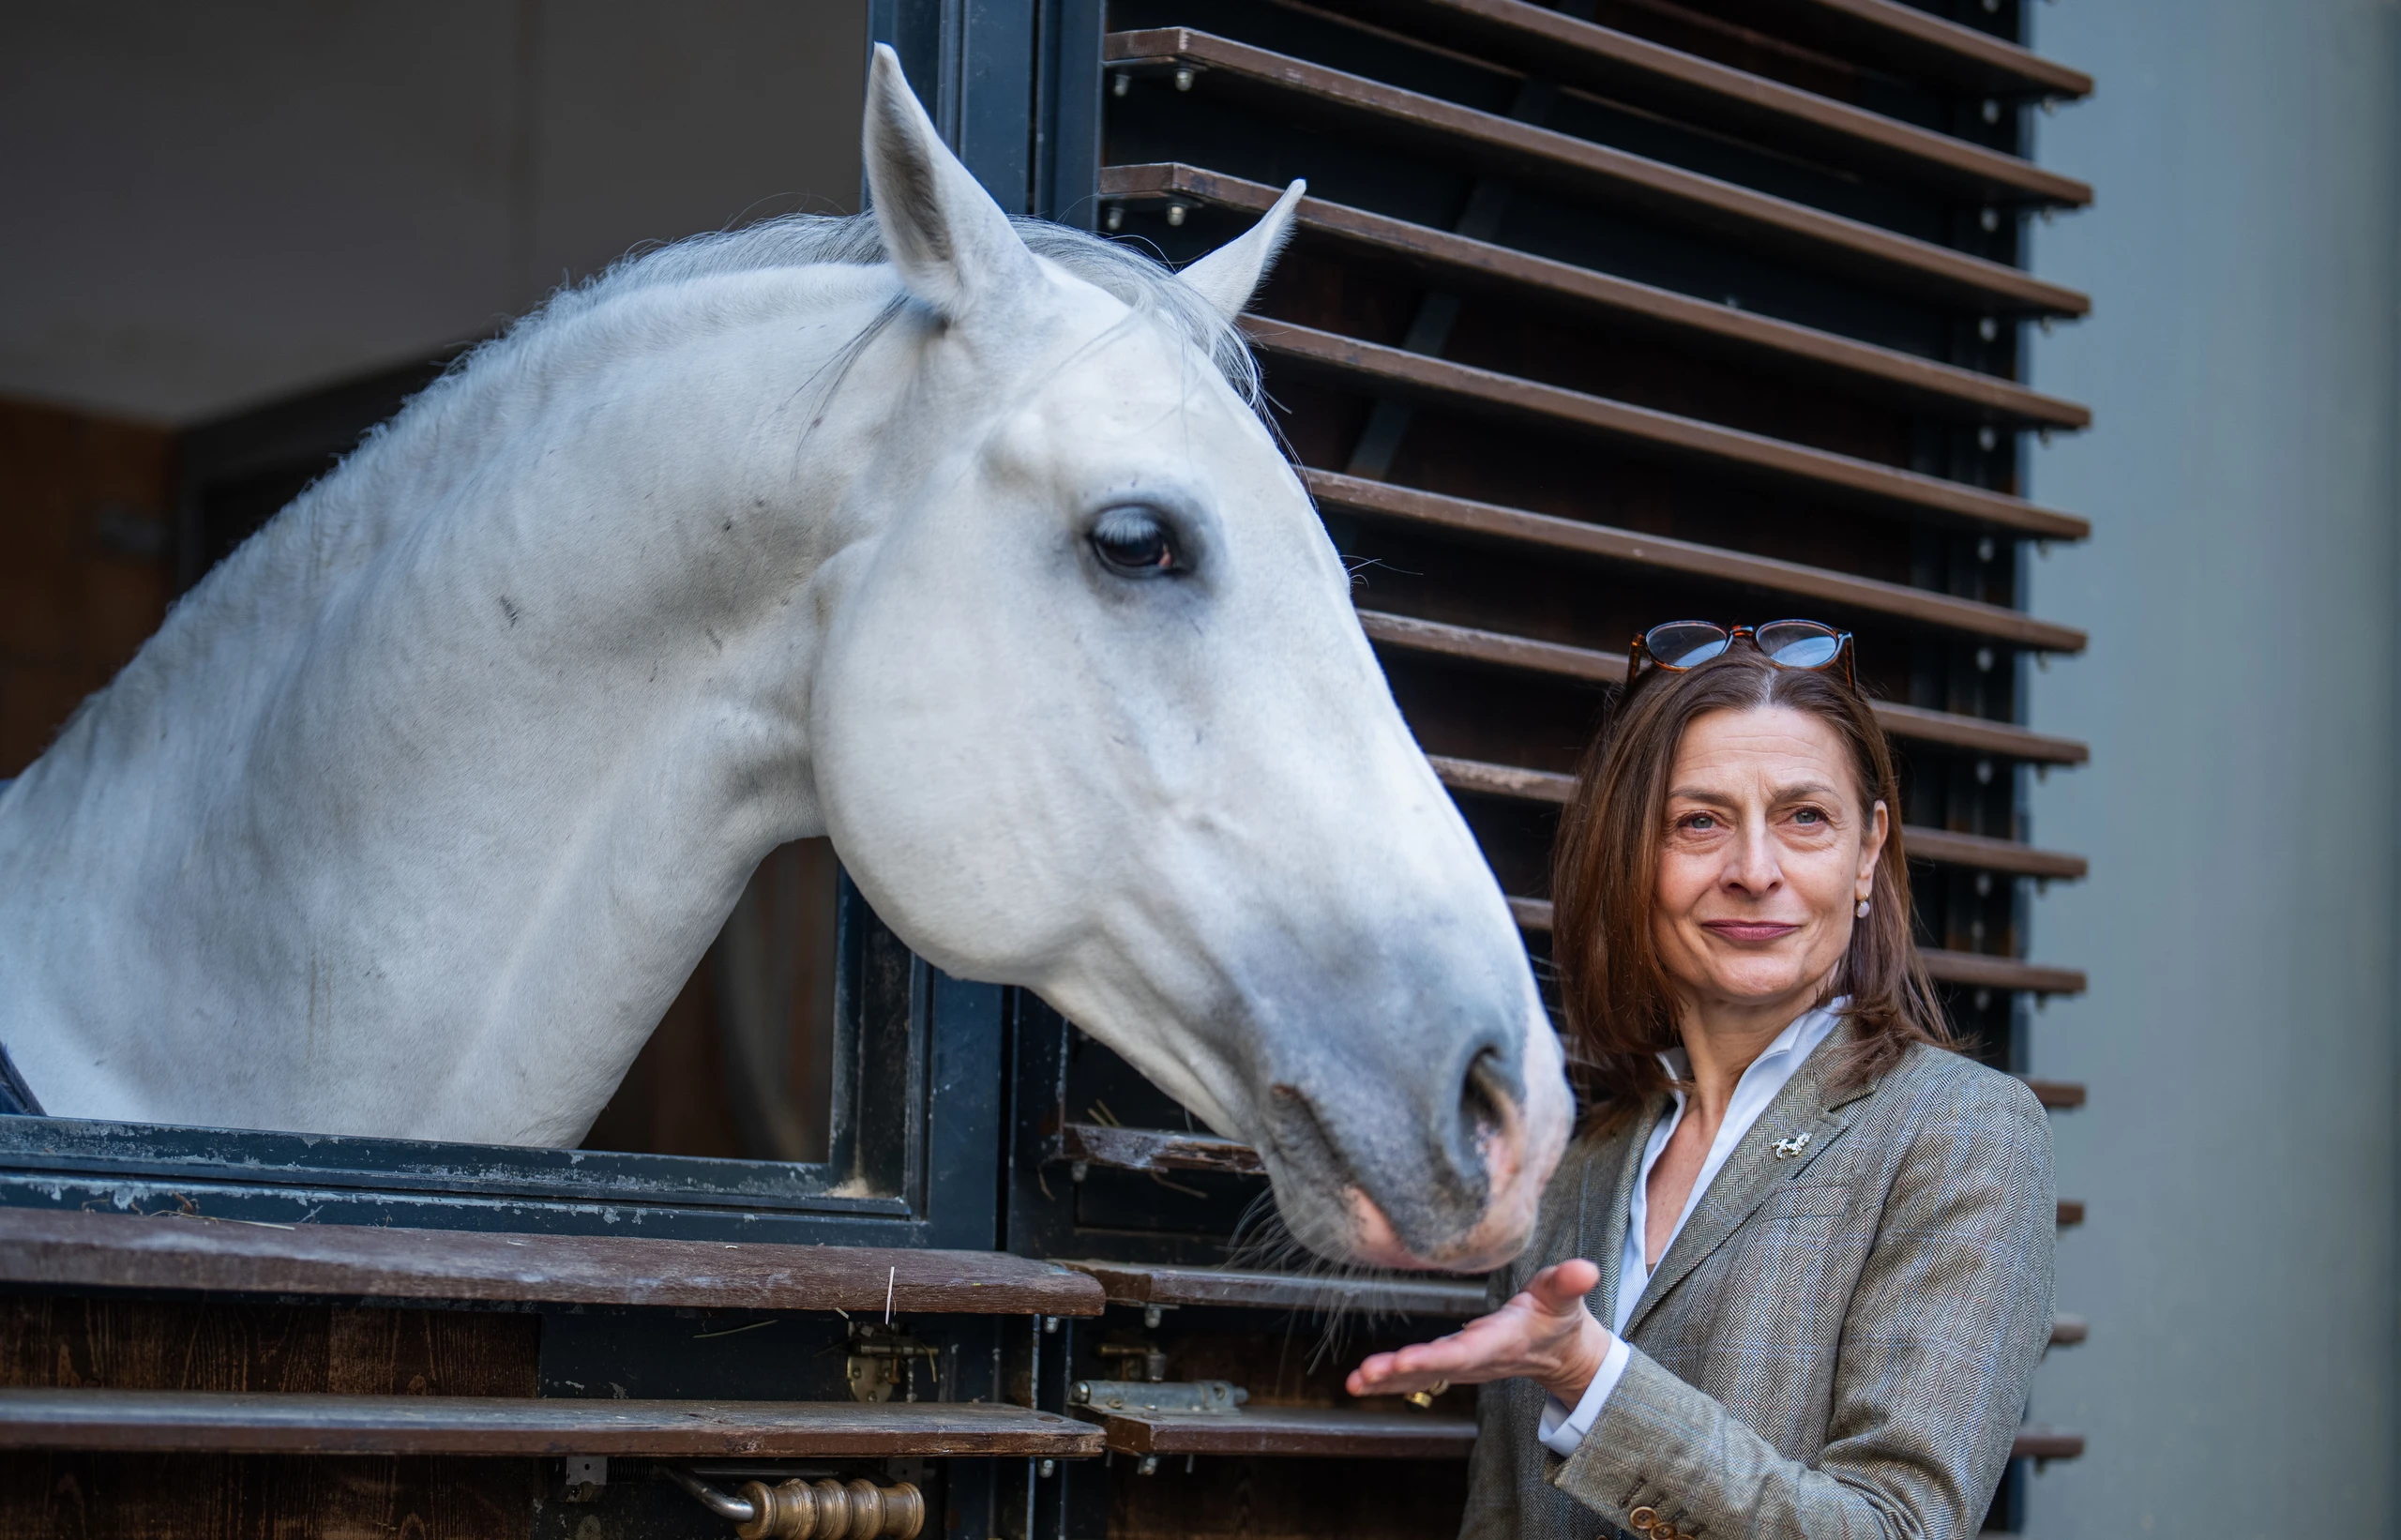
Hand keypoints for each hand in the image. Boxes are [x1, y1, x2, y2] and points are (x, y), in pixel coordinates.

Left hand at [1346, 1258, 1612, 1406]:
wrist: (1560, 1352)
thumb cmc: (1558, 1316)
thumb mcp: (1565, 1296)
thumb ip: (1569, 1282)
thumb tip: (1586, 1269)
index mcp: (1501, 1341)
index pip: (1465, 1351)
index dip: (1436, 1357)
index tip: (1406, 1360)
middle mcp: (1477, 1359)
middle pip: (1434, 1368)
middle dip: (1399, 1372)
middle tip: (1366, 1374)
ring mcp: (1462, 1366)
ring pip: (1421, 1376)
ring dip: (1386, 1380)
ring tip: (1354, 1382)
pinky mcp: (1452, 1365)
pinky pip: (1417, 1375)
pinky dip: (1389, 1378)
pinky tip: (1360, 1380)